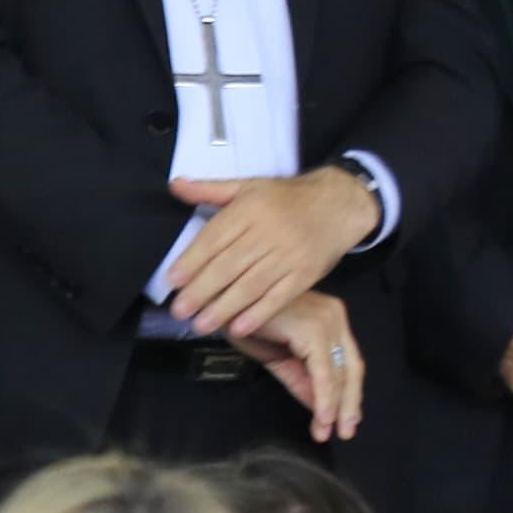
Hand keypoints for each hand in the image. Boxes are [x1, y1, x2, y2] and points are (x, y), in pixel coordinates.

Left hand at [162, 167, 381, 337]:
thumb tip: (175, 185)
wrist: (339, 204)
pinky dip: (258, 314)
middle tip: (179, 310)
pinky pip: (279, 297)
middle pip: (229, 265)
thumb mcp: (249, 186)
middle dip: (202, 290)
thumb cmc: (287, 197)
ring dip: (224, 307)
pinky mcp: (306, 273)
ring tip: (202, 324)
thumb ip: (210, 189)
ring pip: (251, 285)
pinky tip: (239, 328)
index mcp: (250, 208)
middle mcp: (269, 231)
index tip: (173, 281)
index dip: (192, 260)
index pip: (215, 237)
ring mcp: (289, 254)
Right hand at [231, 289, 367, 441]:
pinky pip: (324, 370)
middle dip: (349, 403)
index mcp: (330, 319)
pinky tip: (323, 416)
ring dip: (335, 406)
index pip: (347, 362)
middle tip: (344, 433)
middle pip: (352, 367)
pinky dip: (325, 396)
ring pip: (340, 372)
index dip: (348, 395)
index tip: (342, 423)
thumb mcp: (280, 357)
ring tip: (327, 431)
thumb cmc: (245, 322)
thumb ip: (301, 379)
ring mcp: (326, 320)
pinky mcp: (313, 329)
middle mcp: (335, 316)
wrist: (220, 302)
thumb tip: (321, 409)